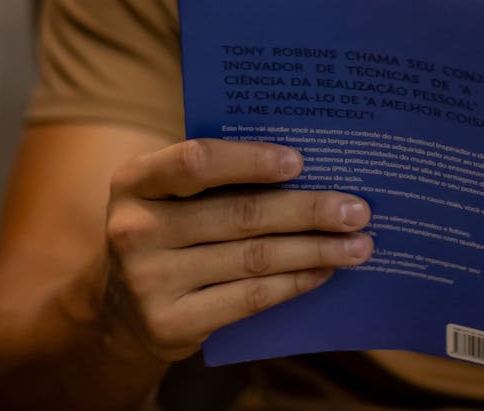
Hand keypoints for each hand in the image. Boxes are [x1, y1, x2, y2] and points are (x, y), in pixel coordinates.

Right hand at [102, 139, 372, 361]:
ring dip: (316, 250)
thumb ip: (221, 175)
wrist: (124, 308)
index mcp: (135, 181)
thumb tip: (315, 167)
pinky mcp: (170, 323)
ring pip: (253, 259)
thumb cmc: (171, 230)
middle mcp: (134, 229)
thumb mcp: (173, 195)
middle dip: (309, 210)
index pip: (196, 162)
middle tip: (358, 210)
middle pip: (240, 215)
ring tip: (359, 245)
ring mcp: (148, 280)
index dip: (250, 160)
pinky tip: (324, 271)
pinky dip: (294, 283)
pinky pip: (249, 298)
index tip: (301, 161)